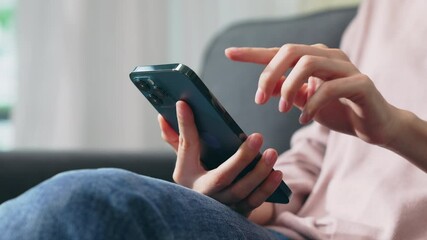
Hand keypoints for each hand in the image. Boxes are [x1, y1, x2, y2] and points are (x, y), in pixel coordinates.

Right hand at [158, 101, 282, 215]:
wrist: (207, 213)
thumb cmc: (198, 179)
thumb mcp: (185, 162)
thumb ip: (177, 140)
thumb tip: (162, 116)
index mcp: (187, 177)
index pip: (187, 148)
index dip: (186, 127)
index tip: (185, 104)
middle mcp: (204, 194)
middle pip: (223, 177)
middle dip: (242, 158)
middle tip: (258, 136)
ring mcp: (223, 206)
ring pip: (243, 191)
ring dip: (259, 173)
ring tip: (271, 153)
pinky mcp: (239, 212)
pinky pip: (254, 202)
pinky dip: (267, 188)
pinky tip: (277, 173)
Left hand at [225, 44, 399, 145]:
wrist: (374, 125)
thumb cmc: (338, 111)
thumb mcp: (304, 102)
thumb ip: (287, 92)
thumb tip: (264, 87)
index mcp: (313, 59)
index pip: (278, 52)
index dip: (252, 53)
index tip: (229, 53)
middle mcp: (329, 56)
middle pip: (291, 51)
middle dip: (270, 74)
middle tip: (260, 99)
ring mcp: (346, 67)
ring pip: (309, 63)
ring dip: (289, 87)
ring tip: (282, 110)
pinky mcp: (360, 83)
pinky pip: (330, 88)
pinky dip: (312, 104)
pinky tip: (305, 119)